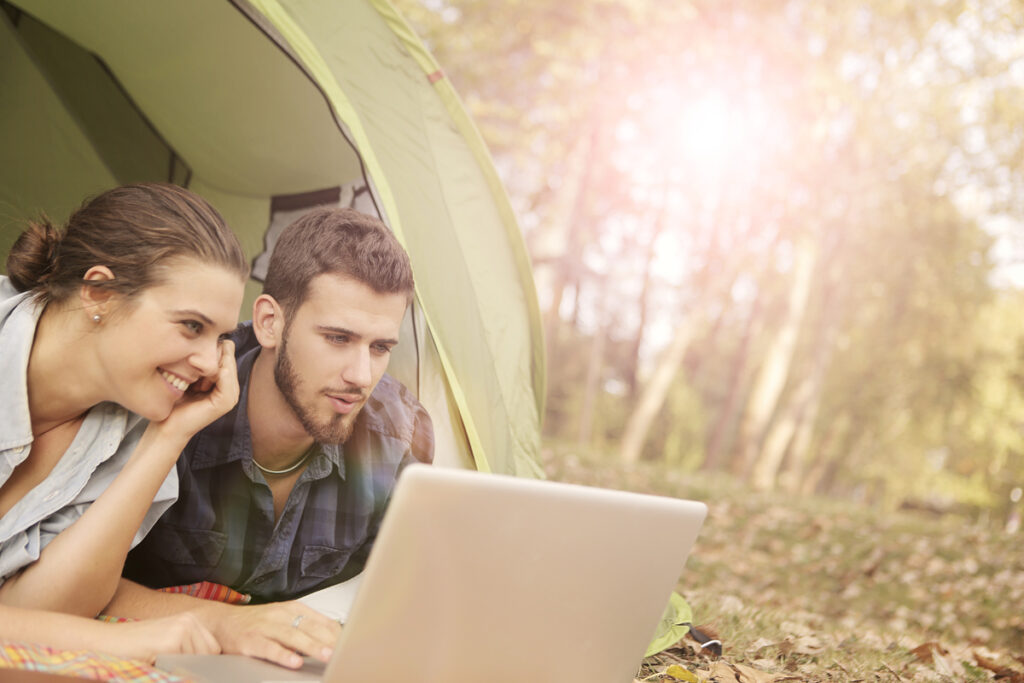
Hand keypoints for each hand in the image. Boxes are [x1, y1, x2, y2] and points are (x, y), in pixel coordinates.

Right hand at [101, 613, 219, 663]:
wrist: (106, 642)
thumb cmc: (135, 647)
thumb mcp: (166, 643)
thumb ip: (187, 649)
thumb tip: (210, 668)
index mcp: (190, 620)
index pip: (213, 649)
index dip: (203, 663)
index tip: (189, 668)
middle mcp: (189, 621)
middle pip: (209, 656)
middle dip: (193, 667)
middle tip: (167, 663)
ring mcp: (182, 629)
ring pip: (197, 663)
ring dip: (181, 669)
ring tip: (159, 661)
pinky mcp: (172, 642)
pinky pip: (184, 666)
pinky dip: (171, 671)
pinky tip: (155, 662)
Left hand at [158, 339, 239, 440]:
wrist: (166, 425)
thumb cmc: (173, 398)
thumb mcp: (188, 372)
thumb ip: (201, 359)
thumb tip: (206, 339)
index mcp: (224, 378)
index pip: (227, 349)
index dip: (210, 347)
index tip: (190, 356)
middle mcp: (231, 386)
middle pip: (227, 354)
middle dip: (209, 356)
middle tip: (190, 365)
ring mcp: (231, 395)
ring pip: (226, 364)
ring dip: (208, 365)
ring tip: (191, 373)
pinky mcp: (226, 402)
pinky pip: (225, 375)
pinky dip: (211, 371)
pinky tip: (196, 376)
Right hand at [194, 600, 341, 668]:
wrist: (221, 622)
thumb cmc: (257, 623)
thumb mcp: (284, 619)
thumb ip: (307, 628)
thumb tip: (335, 639)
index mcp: (292, 609)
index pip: (321, 621)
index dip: (337, 634)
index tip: (350, 644)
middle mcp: (280, 615)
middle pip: (310, 628)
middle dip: (329, 640)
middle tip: (344, 651)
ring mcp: (265, 627)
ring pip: (293, 636)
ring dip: (312, 646)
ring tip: (326, 656)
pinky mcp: (250, 641)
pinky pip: (269, 648)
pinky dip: (283, 655)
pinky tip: (294, 662)